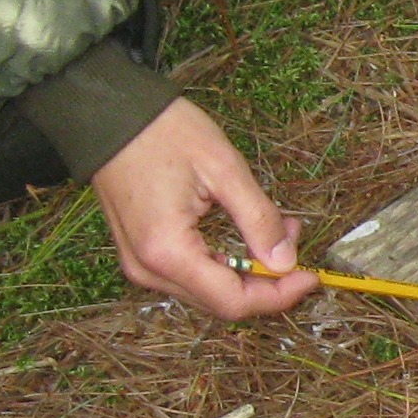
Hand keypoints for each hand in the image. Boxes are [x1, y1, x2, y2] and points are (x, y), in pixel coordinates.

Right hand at [90, 99, 319, 321]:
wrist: (108, 115)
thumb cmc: (162, 132)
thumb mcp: (223, 169)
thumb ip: (258, 219)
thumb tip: (286, 261)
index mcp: (168, 251)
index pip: (233, 301)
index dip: (278, 295)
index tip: (310, 274)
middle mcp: (148, 270)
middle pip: (220, 302)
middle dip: (266, 280)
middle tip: (293, 237)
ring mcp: (140, 266)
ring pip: (207, 292)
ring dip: (247, 271)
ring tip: (275, 230)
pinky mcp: (140, 256)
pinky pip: (190, 276)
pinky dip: (223, 264)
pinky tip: (243, 236)